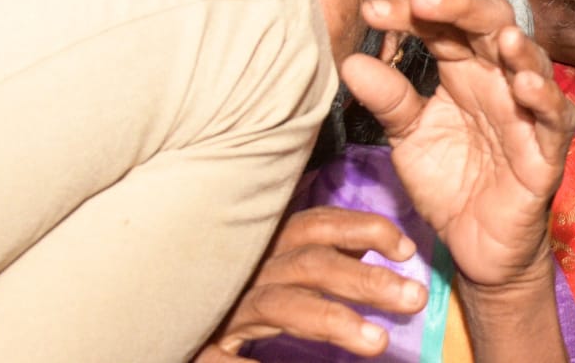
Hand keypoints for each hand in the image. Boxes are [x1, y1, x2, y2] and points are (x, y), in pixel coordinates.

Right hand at [195, 207, 427, 359]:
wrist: (158, 307)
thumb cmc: (232, 285)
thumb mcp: (277, 261)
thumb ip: (324, 253)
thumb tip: (380, 245)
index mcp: (270, 241)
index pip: (321, 225)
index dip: (366, 230)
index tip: (408, 248)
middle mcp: (251, 267)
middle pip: (313, 264)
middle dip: (366, 279)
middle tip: (415, 298)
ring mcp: (225, 306)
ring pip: (286, 307)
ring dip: (333, 321)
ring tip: (379, 343)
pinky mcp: (200, 343)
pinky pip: (226, 358)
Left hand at [341, 0, 574, 288]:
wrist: (475, 244)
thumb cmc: (449, 179)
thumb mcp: (409, 136)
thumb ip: (388, 98)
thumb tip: (351, 60)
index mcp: (463, 67)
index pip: (442, 24)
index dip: (410, 13)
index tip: (372, 12)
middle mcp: (497, 77)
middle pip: (490, 22)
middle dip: (461, 5)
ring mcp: (526, 109)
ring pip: (532, 60)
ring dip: (518, 46)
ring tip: (501, 35)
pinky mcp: (547, 148)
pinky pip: (555, 116)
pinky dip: (544, 98)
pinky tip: (525, 85)